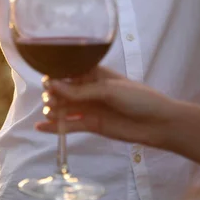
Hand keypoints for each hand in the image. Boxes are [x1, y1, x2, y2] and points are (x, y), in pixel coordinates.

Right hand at [36, 66, 175, 148]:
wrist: (159, 123)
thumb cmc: (138, 98)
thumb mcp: (108, 90)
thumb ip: (80, 91)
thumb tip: (53, 86)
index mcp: (94, 74)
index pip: (68, 72)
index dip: (55, 76)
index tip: (46, 81)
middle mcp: (87, 89)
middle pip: (62, 91)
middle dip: (52, 94)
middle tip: (49, 99)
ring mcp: (88, 107)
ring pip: (63, 107)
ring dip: (52, 109)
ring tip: (49, 112)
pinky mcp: (89, 124)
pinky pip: (68, 125)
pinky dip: (54, 127)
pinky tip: (40, 127)